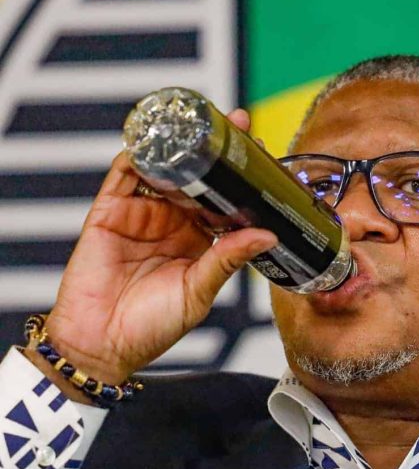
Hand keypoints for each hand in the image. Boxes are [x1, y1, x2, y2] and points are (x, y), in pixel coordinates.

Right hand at [44, 109, 276, 384]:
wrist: (102, 344)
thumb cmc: (152, 327)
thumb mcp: (199, 291)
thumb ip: (228, 259)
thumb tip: (267, 234)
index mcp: (200, 239)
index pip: (224, 199)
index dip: (240, 177)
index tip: (261, 154)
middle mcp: (172, 221)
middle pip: (197, 176)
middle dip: (214, 151)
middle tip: (235, 125)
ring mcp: (141, 214)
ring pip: (164, 169)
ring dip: (180, 146)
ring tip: (202, 123)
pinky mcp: (110, 212)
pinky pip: (124, 175)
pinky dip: (140, 153)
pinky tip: (158, 137)